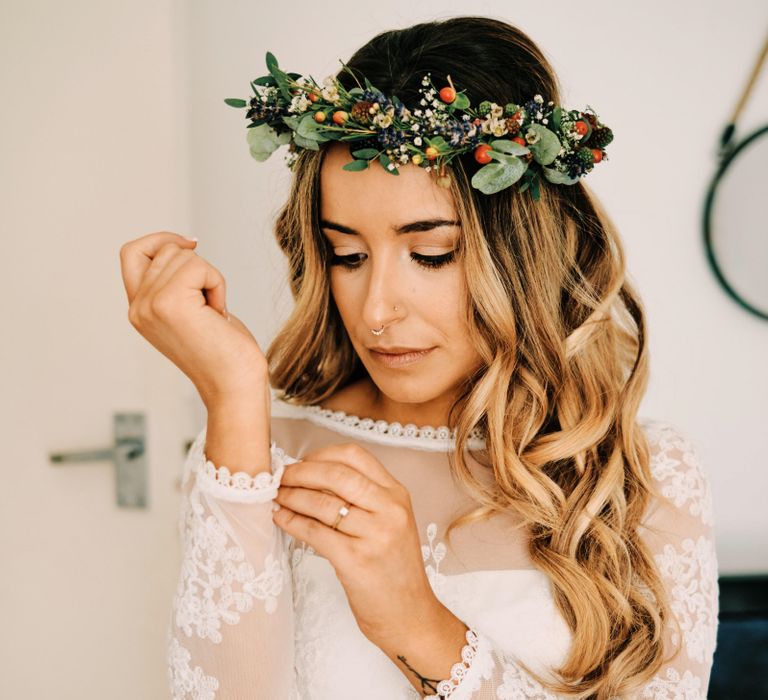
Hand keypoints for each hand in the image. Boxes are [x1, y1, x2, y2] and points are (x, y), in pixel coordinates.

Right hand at [119, 231, 267, 405]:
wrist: (234, 385)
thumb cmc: (225, 352)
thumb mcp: (191, 310)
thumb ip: (175, 283)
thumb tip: (183, 245)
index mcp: (139, 309)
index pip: (132, 252)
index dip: (161, 239)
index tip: (192, 245)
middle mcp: (137, 307)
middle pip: (166, 249)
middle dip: (198, 268)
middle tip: (209, 306)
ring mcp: (149, 304)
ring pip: (184, 255)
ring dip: (210, 279)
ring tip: (213, 313)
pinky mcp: (168, 303)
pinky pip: (200, 266)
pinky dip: (218, 285)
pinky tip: (218, 314)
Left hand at [272, 442, 442, 648]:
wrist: (409, 615)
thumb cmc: (393, 570)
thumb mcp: (389, 523)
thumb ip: (363, 498)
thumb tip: (314, 475)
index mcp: (397, 495)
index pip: (355, 457)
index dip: (321, 455)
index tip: (302, 462)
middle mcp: (389, 510)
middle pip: (336, 474)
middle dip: (301, 472)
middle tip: (280, 476)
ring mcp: (375, 535)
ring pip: (322, 502)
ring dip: (291, 496)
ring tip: (276, 496)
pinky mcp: (356, 560)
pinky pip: (315, 532)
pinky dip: (291, 522)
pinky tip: (280, 518)